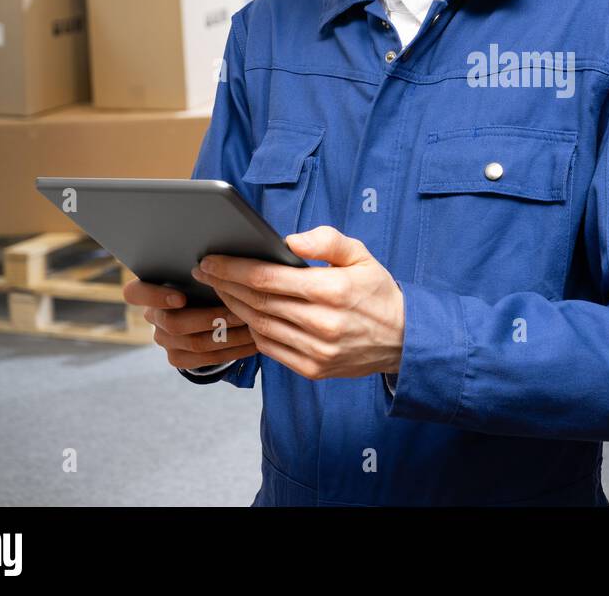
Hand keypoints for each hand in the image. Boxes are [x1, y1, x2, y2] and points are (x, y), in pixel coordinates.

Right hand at [122, 278, 258, 370]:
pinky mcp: (178, 358)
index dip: (156, 297)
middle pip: (173, 323)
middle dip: (210, 318)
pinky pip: (206, 359)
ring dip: (229, 335)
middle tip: (238, 312)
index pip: (135, 293)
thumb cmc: (203, 280)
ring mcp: (164, 339)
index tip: (181, 298)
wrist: (203, 307)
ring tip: (253, 326)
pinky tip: (253, 343)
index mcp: (147, 289)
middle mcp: (152, 316)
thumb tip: (226, 259)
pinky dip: (233, 351)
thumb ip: (204, 267)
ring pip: (195, 343)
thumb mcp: (198, 272)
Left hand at [193, 225, 404, 380]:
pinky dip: (253, 329)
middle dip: (225, 285)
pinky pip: (270, 348)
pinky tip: (244, 314)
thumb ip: (327, 241)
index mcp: (332, 290)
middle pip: (257, 302)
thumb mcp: (361, 255)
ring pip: (259, 326)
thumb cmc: (377, 292)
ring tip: (220, 290)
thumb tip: (289, 240)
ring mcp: (316, 350)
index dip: (234, 269)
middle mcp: (322, 323)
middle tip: (204, 272)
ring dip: (233, 307)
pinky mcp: (313, 369)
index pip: (269, 278)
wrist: (404, 339)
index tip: (211, 261)